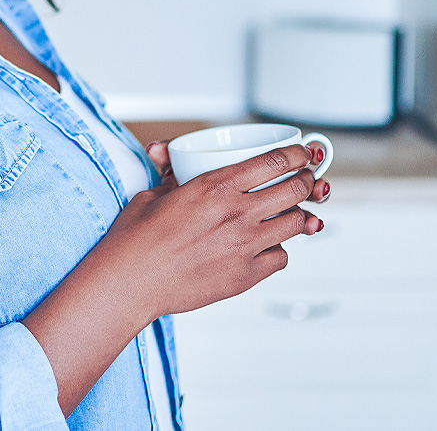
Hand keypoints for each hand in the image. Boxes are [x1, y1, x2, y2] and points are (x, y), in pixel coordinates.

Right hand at [115, 143, 325, 319]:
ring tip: (291, 212)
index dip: (295, 154)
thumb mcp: (154, 194)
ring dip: (297, 215)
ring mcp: (244, 246)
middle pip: (294, 190)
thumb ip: (173, 175)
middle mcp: (236, 214)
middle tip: (305, 180)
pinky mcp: (245, 275)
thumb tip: (170, 158)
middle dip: (306, 181)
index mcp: (215, 186)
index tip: (301, 153)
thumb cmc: (136, 240)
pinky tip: (266, 246)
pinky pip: (281, 257)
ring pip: (295, 223)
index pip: (273, 162)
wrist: (130, 282)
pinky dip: (278, 249)